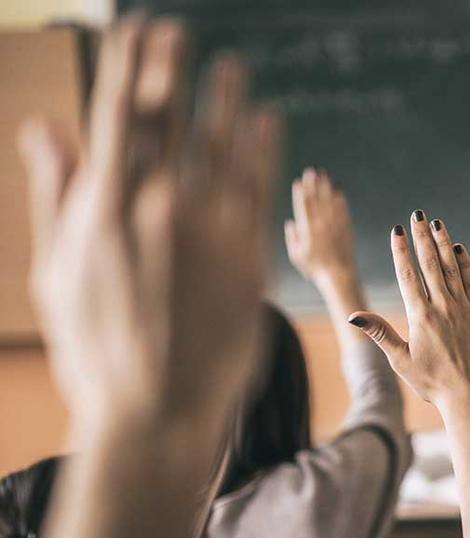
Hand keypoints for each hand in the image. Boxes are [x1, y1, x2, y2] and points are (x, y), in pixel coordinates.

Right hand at [19, 21, 278, 436]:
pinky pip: (259, 190)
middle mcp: (155, 209)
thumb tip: (47, 125)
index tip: (135, 31)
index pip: (114, 118)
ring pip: (219, 148)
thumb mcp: (58, 271)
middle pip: (165, 122)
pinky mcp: (248, 258)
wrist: (154, 412)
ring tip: (232, 66)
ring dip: (225, 101)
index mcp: (102, 209)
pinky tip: (268, 120)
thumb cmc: (96, 348)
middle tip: (177, 31)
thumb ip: (57, 192)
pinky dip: (263, 150)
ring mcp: (206, 232)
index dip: (126, 69)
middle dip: (170, 72)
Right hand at [285, 167, 357, 282]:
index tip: (299, 181)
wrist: (338, 275)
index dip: (300, 193)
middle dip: (313, 185)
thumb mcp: (297, 256)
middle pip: (316, 201)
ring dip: (326, 187)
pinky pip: (343, 210)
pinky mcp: (346, 228)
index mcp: (307, 231)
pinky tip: (339, 188)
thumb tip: (290, 222)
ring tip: (324, 175)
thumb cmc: (315, 268)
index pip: (302, 208)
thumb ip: (292, 238)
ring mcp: (334, 226)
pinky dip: (340, 198)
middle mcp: (320, 226)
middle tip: (312, 170)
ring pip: (329, 202)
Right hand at [348, 212, 469, 411]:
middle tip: (416, 215)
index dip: (401, 250)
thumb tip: (353, 315)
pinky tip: (459, 248)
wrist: (469, 395)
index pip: (408, 275)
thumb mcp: (400, 360)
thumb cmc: (431, 382)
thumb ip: (379, 333)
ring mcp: (463, 308)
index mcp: (420, 317)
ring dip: (443, 243)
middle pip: (430, 264)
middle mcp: (443, 307)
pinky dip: (465, 263)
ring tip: (436, 223)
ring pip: (452, 268)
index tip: (397, 230)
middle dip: (422, 237)